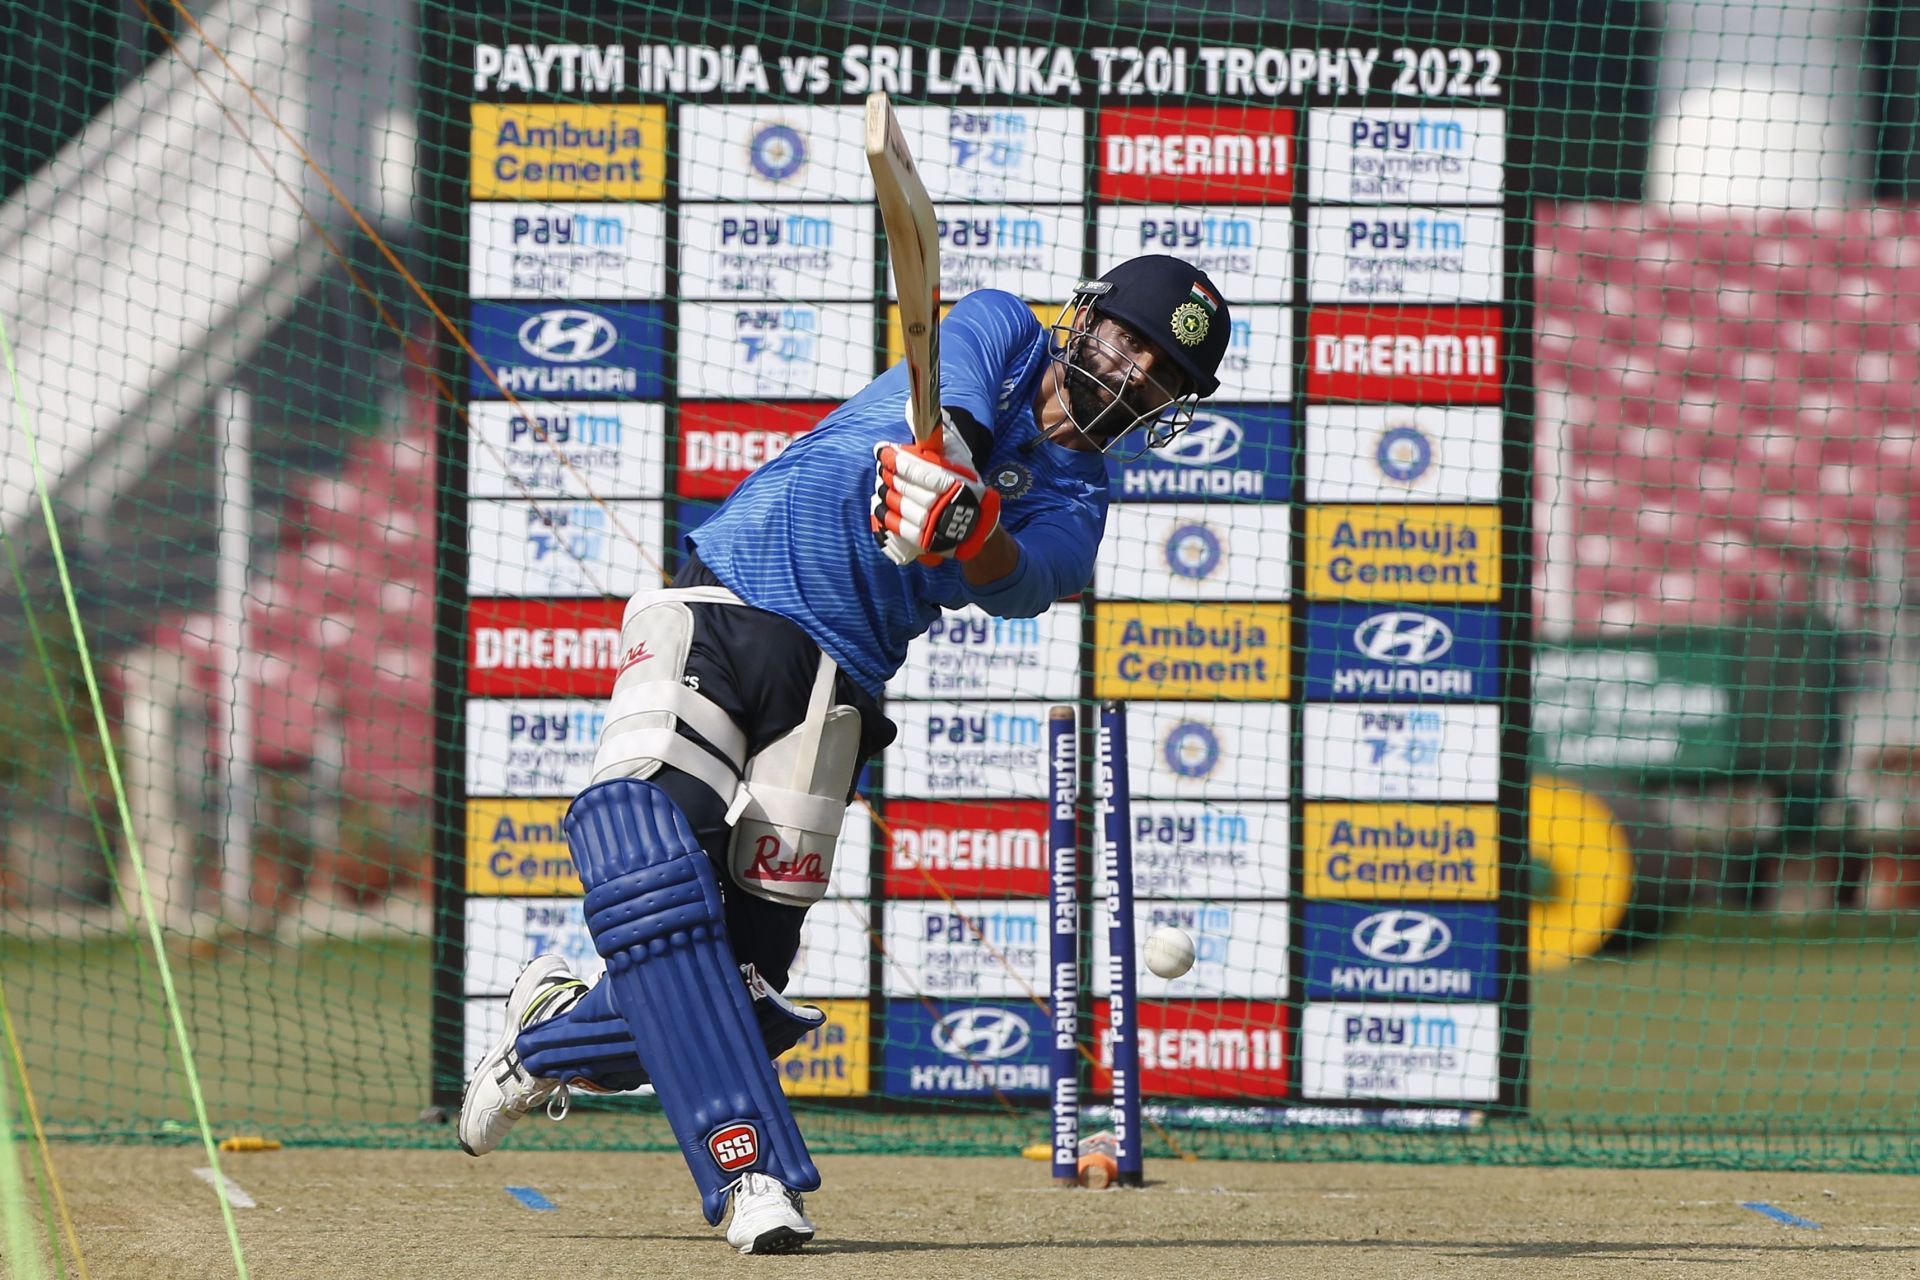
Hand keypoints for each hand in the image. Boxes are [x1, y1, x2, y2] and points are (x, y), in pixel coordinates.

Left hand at [870, 418, 1001, 566]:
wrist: (976, 526)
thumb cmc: (964, 484)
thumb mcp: (957, 455)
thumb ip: (936, 431)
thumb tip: (912, 405)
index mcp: (953, 482)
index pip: (915, 468)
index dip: (893, 458)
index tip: (882, 450)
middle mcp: (943, 505)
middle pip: (901, 487)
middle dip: (886, 475)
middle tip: (882, 468)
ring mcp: (932, 527)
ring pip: (894, 508)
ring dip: (882, 495)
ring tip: (880, 487)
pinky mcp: (923, 543)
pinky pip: (894, 530)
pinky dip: (882, 518)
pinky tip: (880, 508)